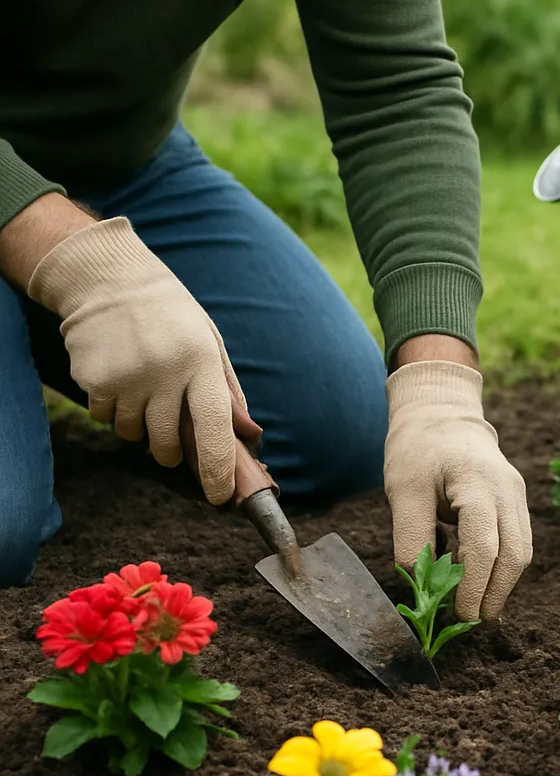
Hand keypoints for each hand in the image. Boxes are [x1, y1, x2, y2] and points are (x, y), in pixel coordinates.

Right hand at [26, 216, 260, 503]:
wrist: (108, 277)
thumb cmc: (171, 315)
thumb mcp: (210, 342)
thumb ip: (228, 392)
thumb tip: (249, 438)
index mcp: (202, 362)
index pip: (214, 428)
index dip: (217, 469)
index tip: (220, 497)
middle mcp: (165, 372)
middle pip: (168, 444)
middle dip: (171, 453)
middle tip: (170, 437)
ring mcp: (127, 377)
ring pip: (132, 434)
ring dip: (138, 424)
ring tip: (142, 385)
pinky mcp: (94, 379)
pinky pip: (104, 418)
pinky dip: (111, 408)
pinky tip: (118, 375)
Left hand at [384, 359, 531, 621]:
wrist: (441, 412)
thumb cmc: (418, 448)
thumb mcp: (403, 488)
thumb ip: (411, 535)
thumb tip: (419, 582)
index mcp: (479, 483)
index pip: (485, 546)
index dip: (475, 587)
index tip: (461, 616)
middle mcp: (507, 490)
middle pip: (515, 554)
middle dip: (495, 593)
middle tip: (472, 621)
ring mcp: (516, 494)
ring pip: (522, 550)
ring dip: (501, 583)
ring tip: (476, 606)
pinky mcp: (515, 501)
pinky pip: (517, 540)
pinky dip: (501, 565)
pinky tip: (479, 579)